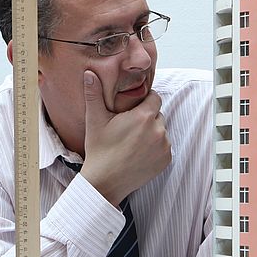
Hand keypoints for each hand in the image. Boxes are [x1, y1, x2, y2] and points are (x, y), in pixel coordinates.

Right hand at [80, 70, 170, 205]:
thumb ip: (94, 94)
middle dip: (146, 117)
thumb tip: (89, 73)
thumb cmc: (99, 150)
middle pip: (157, 114)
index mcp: (143, 117)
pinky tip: (139, 153)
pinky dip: (155, 148)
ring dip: (151, 132)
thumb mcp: (95, 121)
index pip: (154, 97)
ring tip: (132, 142)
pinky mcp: (166, 160)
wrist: (105, 182)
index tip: (133, 109)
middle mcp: (158, 130)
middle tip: (129, 127)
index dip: (144, 101)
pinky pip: (164, 146)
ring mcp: (164, 146)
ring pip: (161, 130)